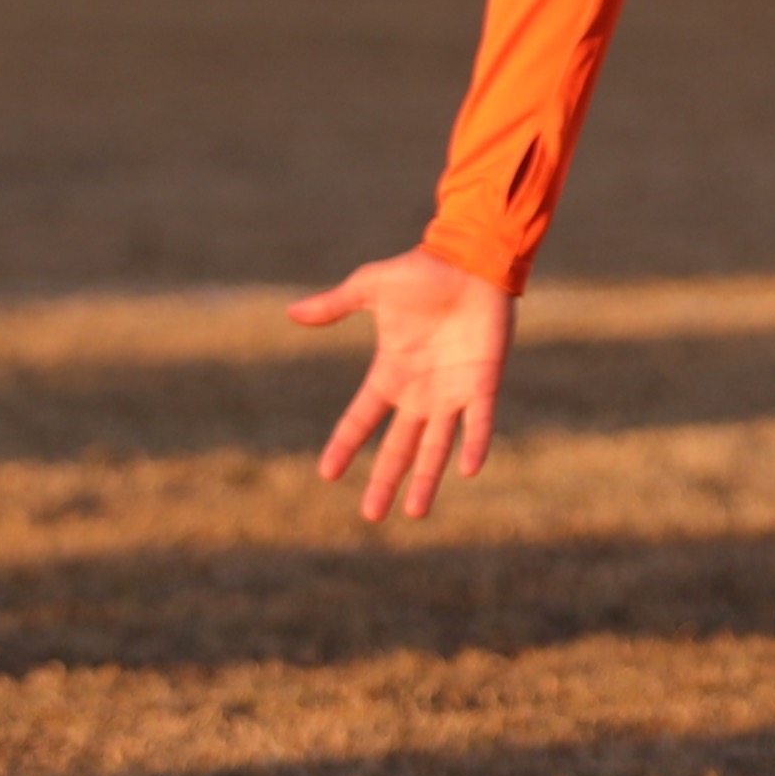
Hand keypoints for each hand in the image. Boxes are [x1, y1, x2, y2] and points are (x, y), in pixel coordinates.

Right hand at [287, 246, 515, 523]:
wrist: (472, 258)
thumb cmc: (423, 271)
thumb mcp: (370, 288)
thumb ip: (335, 305)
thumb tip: (290, 313)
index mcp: (391, 372)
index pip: (362, 417)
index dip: (345, 444)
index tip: (325, 474)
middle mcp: (420, 391)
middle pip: (399, 446)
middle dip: (385, 480)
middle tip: (371, 516)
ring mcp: (452, 391)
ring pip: (437, 446)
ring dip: (427, 478)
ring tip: (415, 513)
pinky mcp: (484, 383)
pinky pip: (479, 421)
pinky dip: (474, 443)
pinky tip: (467, 470)